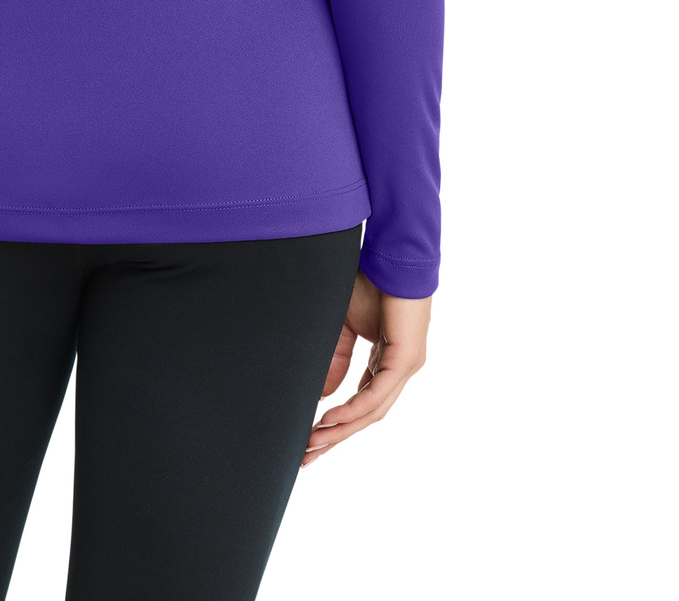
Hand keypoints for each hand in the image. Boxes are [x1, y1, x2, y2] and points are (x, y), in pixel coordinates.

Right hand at [301, 270, 429, 466]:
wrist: (390, 255)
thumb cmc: (369, 282)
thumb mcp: (342, 325)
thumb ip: (335, 358)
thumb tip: (321, 396)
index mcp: (386, 361)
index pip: (361, 402)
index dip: (336, 423)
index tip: (309, 439)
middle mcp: (398, 369)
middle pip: (366, 415)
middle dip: (335, 437)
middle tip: (307, 457)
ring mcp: (405, 366)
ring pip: (372, 411)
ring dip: (341, 429)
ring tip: (312, 444)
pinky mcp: (406, 359)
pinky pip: (377, 394)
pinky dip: (354, 410)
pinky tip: (331, 420)